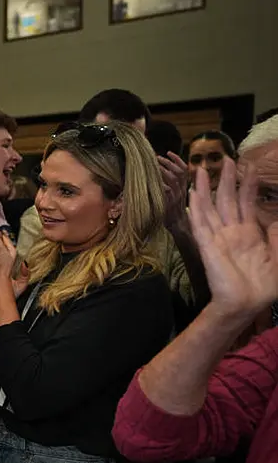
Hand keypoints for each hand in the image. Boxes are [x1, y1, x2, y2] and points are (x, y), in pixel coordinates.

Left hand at [159, 151, 188, 227]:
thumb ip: (170, 185)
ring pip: (174, 178)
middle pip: (179, 171)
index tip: (168, 153)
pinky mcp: (170, 203)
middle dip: (168, 162)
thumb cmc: (172, 211)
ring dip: (164, 170)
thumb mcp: (173, 195)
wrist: (177, 227)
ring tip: (155, 164)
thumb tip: (159, 172)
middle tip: (157, 157)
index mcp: (184, 186)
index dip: (177, 160)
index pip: (184, 169)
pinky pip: (167, 190)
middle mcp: (182, 190)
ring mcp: (177, 196)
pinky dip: (161, 182)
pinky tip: (154, 179)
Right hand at [188, 158, 277, 316]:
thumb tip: (276, 217)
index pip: (246, 203)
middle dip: (227, 179)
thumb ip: (276, 236)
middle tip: (227, 159)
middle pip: (226, 200)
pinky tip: (192, 195)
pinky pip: (200, 225)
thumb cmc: (263, 285)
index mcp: (249, 234)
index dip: (248, 185)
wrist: (247, 303)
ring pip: (209, 208)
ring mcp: (218, 238)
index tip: (250, 167)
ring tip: (201, 169)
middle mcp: (231, 232)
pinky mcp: (207, 246)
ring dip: (204, 189)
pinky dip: (196, 209)